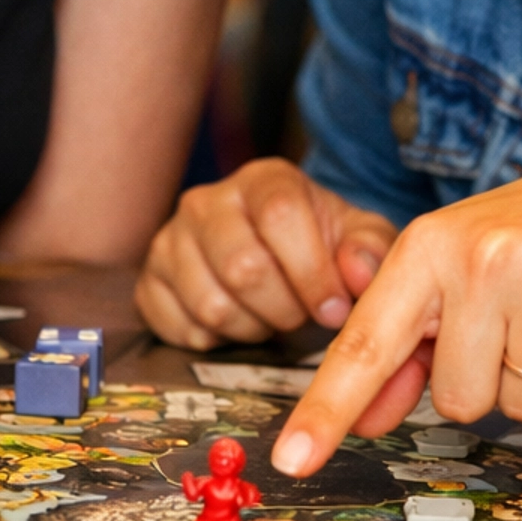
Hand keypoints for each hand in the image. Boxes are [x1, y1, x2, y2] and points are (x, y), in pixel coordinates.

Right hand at [136, 158, 398, 349]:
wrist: (274, 256)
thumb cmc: (320, 245)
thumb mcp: (360, 239)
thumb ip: (371, 251)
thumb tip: (358, 273)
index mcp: (263, 180)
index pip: (280, 215)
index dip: (312, 271)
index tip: (333, 308)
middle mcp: (207, 201)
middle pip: (242, 267)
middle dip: (283, 308)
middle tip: (299, 315)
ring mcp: (171, 240)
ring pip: (210, 304)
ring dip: (251, 327)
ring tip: (268, 315)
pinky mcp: (150, 281)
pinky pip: (178, 327)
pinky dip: (214, 340)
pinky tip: (235, 322)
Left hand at [270, 151, 521, 476]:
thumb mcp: (454, 272)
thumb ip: (404, 346)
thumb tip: (362, 421)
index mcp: (426, 247)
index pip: (365, 343)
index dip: (326, 408)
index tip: (291, 460)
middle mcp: (480, 257)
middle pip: (454, 399)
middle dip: (484, 378)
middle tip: (512, 322)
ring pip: (517, 403)